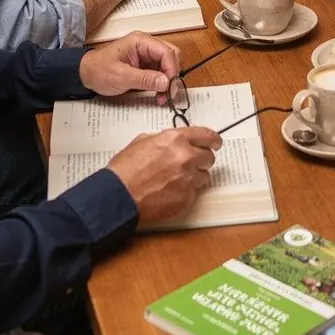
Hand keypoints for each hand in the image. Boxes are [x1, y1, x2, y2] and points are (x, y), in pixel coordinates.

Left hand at [79, 31, 180, 96]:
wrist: (86, 74)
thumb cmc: (99, 70)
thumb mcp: (121, 76)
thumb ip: (145, 79)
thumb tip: (165, 82)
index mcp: (140, 41)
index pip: (166, 52)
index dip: (171, 69)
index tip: (170, 86)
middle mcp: (146, 45)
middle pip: (171, 56)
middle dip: (173, 75)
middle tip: (170, 93)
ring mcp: (147, 55)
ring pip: (168, 65)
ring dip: (169, 81)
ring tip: (163, 97)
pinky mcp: (146, 65)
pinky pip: (161, 72)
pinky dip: (162, 84)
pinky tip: (159, 94)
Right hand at [108, 127, 222, 225]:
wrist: (118, 196)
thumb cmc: (125, 170)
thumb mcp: (143, 141)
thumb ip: (166, 139)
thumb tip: (176, 142)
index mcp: (176, 140)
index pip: (207, 136)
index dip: (214, 140)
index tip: (216, 143)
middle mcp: (186, 157)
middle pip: (209, 157)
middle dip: (200, 160)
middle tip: (189, 164)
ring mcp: (188, 179)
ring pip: (203, 177)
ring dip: (193, 177)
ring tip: (173, 180)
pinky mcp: (186, 198)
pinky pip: (194, 193)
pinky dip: (185, 192)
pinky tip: (169, 191)